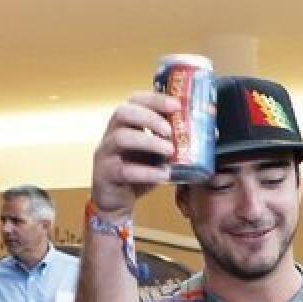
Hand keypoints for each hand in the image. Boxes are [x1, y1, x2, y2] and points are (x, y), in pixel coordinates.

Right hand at [90, 92, 179, 214]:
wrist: (117, 202)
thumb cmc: (137, 173)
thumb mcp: (154, 154)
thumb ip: (167, 142)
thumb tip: (196, 132)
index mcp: (124, 125)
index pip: (134, 100)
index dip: (155, 99)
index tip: (177, 105)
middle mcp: (111, 134)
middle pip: (123, 112)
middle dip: (149, 117)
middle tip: (170, 131)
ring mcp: (106, 154)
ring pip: (121, 138)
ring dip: (148, 141)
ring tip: (170, 151)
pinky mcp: (105, 175)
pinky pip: (124, 170)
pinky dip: (146, 172)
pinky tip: (163, 175)